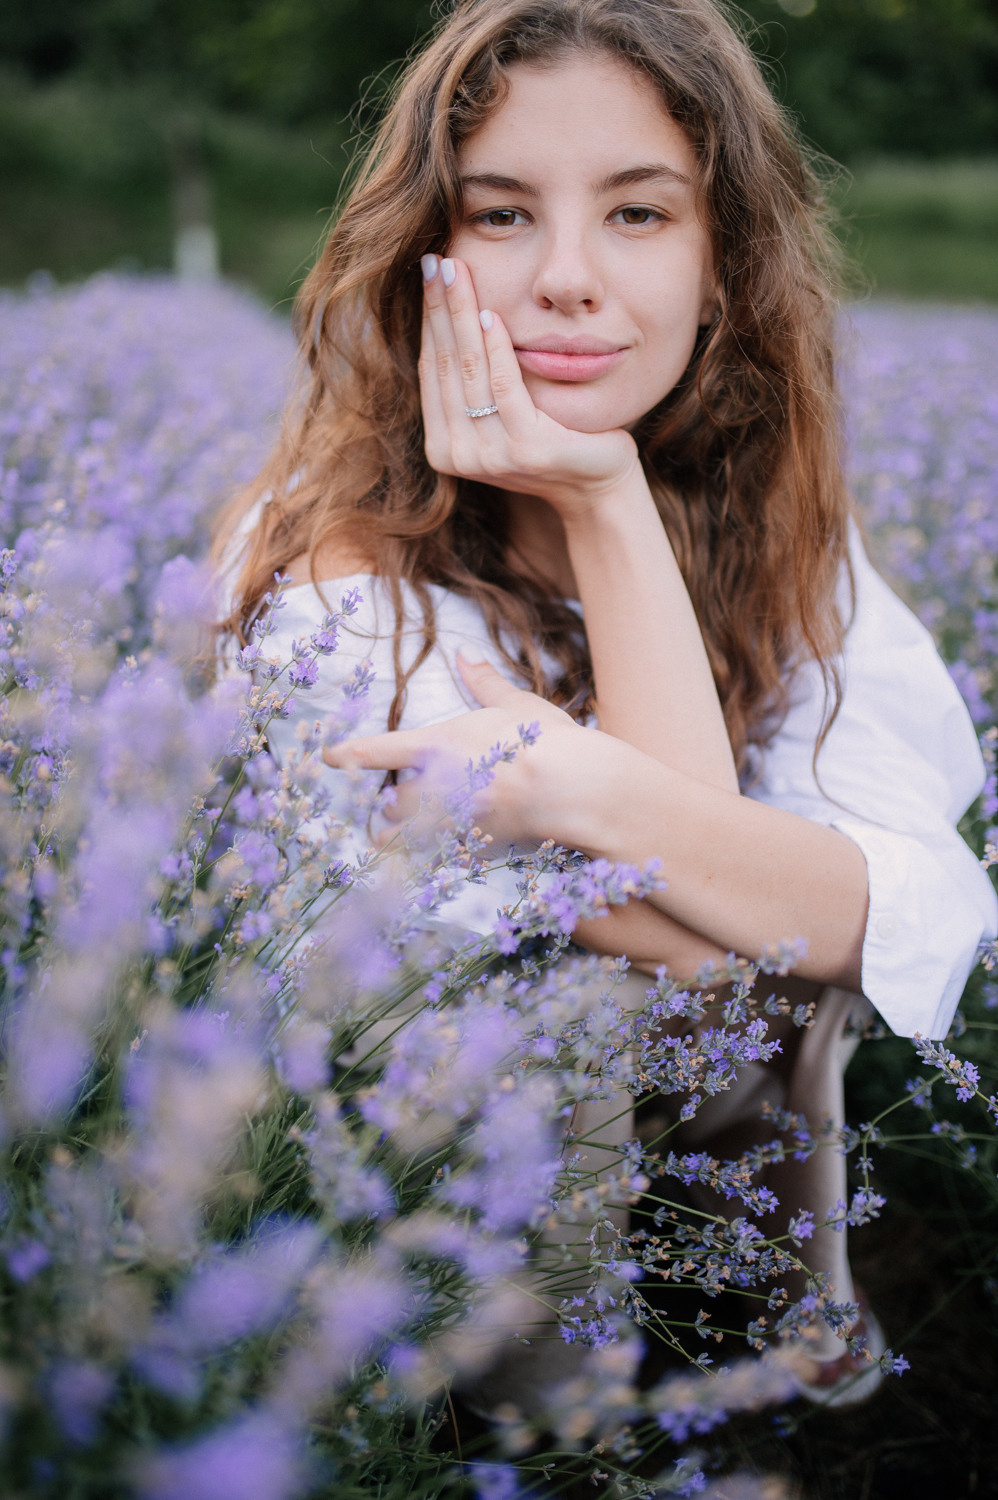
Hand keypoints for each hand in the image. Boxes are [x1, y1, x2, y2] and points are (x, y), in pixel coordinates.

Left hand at [323, 655, 595, 848]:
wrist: (572, 788)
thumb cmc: (546, 740)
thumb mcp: (515, 704)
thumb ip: (483, 682)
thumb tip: (464, 654)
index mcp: (439, 745)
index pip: (378, 751)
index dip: (347, 754)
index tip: (328, 756)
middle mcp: (436, 785)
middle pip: (389, 802)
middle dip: (390, 803)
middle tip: (393, 802)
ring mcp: (450, 820)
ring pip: (402, 836)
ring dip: (395, 834)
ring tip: (395, 833)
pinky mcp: (470, 848)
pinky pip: (433, 857)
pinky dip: (426, 856)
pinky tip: (430, 854)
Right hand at [419, 254, 640, 522]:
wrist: (596, 485)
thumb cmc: (553, 441)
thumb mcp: (502, 414)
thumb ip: (474, 384)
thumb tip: (449, 320)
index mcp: (442, 446)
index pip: (431, 369)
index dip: (428, 319)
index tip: (429, 273)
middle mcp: (457, 454)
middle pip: (445, 364)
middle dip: (439, 307)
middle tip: (435, 259)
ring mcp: (489, 456)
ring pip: (468, 370)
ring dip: (461, 315)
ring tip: (458, 271)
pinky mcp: (524, 449)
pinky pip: (504, 387)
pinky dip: (496, 348)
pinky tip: (491, 314)